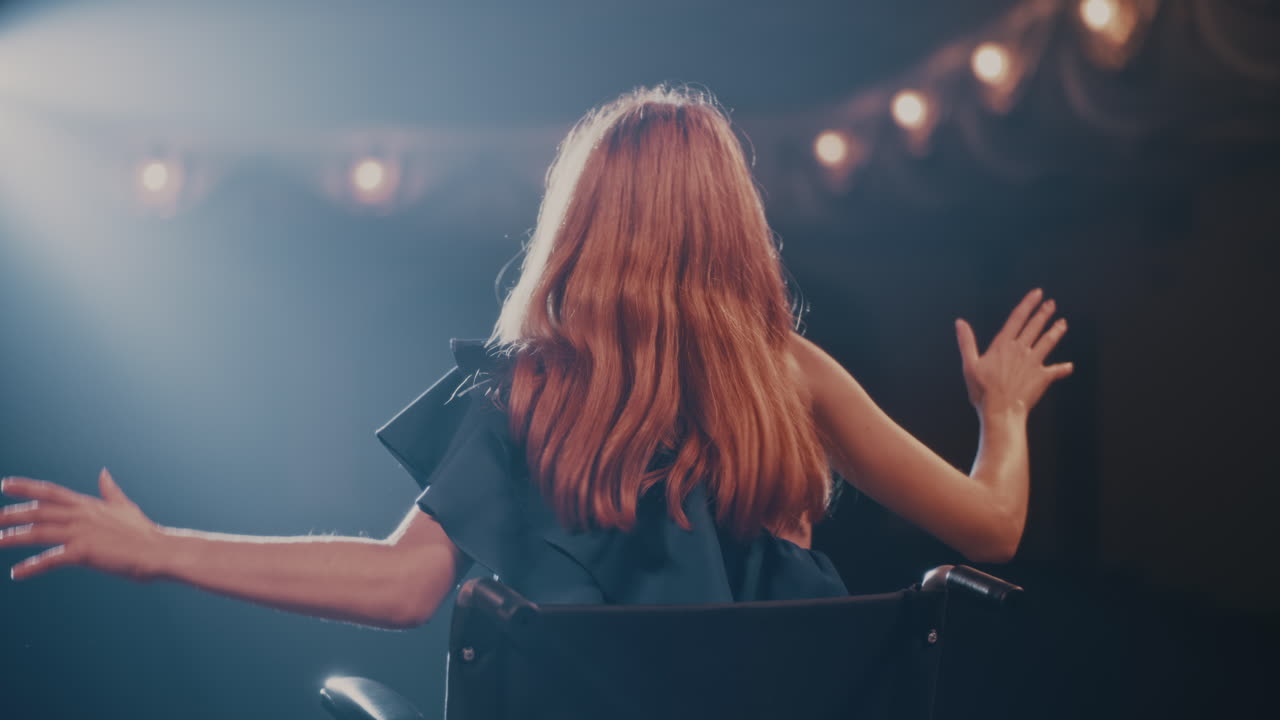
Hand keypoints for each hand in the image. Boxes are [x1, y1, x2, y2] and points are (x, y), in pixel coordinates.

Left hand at [1, 468, 165, 581]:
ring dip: (13, 537)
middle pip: (38, 511)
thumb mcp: (125, 507)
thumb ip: (110, 491)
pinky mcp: (84, 552)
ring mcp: (82, 532)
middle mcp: (82, 515)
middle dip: (11, 514)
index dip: (26, 487)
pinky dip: (32, 567)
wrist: (160, 551)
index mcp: (89, 504)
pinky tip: (16, 573)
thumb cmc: (145, 533)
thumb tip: (103, 472)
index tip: (4, 484)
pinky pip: (51, 559)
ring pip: (38, 532)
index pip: (51, 492)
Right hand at [955, 288, 1072, 419]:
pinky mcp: (1043, 376)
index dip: (1028, 304)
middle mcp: (1020, 350)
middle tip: (1051, 304)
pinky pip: (1056, 370)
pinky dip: (1063, 369)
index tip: (1037, 294)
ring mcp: (1033, 362)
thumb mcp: (969, 365)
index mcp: (1003, 345)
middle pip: (1035, 327)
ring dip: (1056, 331)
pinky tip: (1069, 367)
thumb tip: (960, 322)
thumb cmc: (982, 390)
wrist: (1001, 410)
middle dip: (1043, 314)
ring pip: (1048, 342)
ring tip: (1063, 323)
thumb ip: (967, 342)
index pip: (1017, 319)